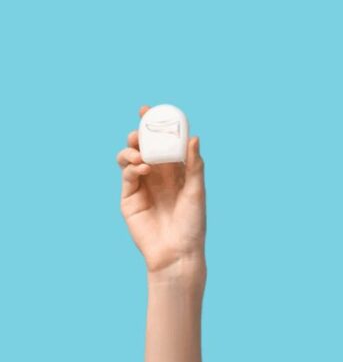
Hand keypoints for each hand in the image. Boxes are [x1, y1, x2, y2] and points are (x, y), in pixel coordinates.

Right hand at [117, 106, 205, 276]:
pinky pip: (127, 177)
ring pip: (129, 159)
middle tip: (140, 128)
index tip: (150, 109)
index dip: (156, 126)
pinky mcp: (129, 199)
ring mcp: (142, 186)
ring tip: (140, 154)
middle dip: (138, 134)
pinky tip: (143, 168)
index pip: (164, 143)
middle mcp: (158, 175)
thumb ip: (194, 165)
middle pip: (143, 148)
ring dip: (132, 151)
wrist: (177, 252)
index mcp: (176, 170)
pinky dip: (132, 168)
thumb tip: (193, 137)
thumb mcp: (197, 191)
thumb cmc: (192, 223)